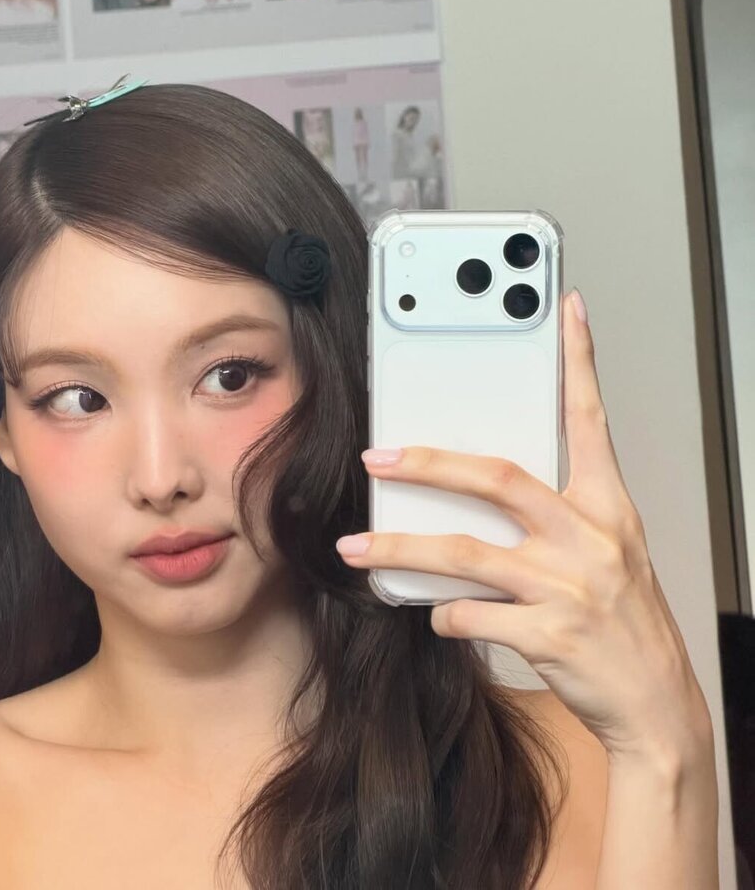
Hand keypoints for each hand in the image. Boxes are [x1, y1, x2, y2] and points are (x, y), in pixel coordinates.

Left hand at [337, 290, 712, 760]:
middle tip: (379, 458)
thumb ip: (554, 515)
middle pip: (498, 479)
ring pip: (465, 553)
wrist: (655, 700)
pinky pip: (469, 613)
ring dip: (401, 549)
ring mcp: (567, 586)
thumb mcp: (607, 551)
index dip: (578, 362)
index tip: (566, 310)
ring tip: (356, 546)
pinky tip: (436, 612)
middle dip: (430, 464)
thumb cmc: (625, 619)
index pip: (590, 420)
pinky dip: (442, 612)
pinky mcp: (547, 634)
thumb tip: (476, 492)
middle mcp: (588, 538)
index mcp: (606, 507)